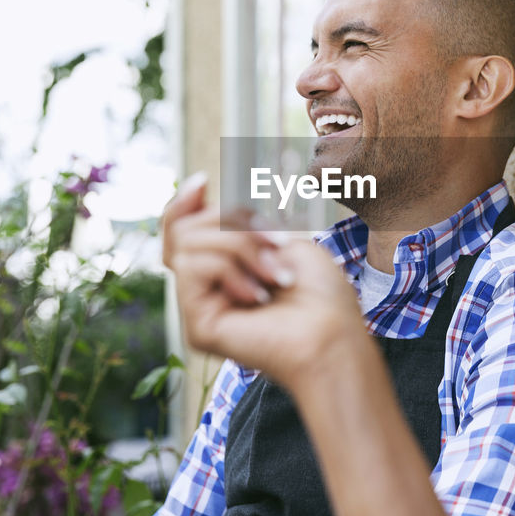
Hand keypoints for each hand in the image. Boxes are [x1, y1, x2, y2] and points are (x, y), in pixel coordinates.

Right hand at [162, 173, 370, 389]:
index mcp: (224, 268)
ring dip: (239, 246)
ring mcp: (199, 308)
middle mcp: (206, 289)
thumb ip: (233, 220)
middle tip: (277, 243)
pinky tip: (260, 296)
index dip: (182, 203)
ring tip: (277, 275)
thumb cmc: (320, 292)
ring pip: (186, 244)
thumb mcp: (278, 238)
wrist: (334, 334)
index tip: (204, 182)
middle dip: (231, 222)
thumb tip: (195, 185)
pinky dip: (230, 270)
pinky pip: (190, 268)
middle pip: (183, 230)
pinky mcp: (196, 326)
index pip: (180, 230)